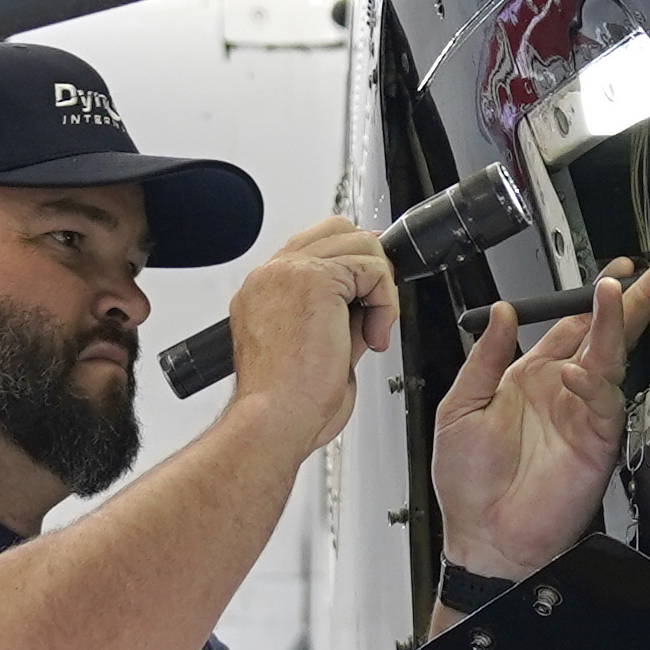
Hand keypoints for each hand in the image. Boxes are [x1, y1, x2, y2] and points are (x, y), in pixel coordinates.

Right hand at [216, 218, 389, 453]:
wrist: (274, 419)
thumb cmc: (286, 402)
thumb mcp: (316, 347)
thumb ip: (338, 314)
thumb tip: (369, 301)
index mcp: (264, 290)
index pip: (313, 248)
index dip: (351, 267)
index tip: (367, 299)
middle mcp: (271, 275)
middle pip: (337, 231)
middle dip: (368, 266)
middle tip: (376, 309)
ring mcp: (289, 272)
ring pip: (360, 245)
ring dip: (379, 289)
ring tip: (371, 332)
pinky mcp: (314, 279)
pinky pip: (372, 269)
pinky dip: (385, 302)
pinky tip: (373, 336)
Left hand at [429, 254, 649, 580]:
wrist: (486, 537)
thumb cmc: (469, 484)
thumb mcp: (460, 407)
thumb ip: (484, 357)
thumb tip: (501, 312)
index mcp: (531, 377)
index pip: (572, 325)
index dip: (594, 297)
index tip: (616, 272)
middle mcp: (564, 390)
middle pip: (607, 333)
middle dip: (635, 299)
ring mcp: (584, 413)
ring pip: (611, 357)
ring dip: (618, 323)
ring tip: (621, 291)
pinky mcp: (597, 440)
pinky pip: (603, 400)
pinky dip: (594, 381)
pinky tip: (577, 370)